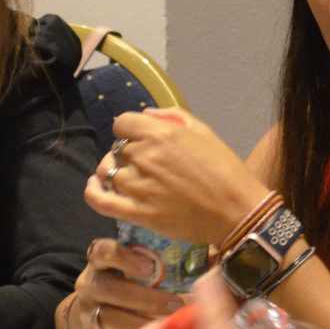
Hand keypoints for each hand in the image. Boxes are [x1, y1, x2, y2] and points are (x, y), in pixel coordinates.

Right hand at [60, 239, 186, 328]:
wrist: (102, 323)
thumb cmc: (133, 289)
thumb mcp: (143, 273)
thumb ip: (165, 268)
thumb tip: (211, 269)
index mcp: (102, 262)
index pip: (102, 251)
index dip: (123, 257)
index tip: (151, 267)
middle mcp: (90, 285)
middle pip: (104, 287)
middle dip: (141, 297)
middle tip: (174, 305)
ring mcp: (88, 313)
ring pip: (108, 318)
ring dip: (140, 323)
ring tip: (168, 328)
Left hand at [83, 108, 270, 245]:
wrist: (236, 211)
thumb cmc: (225, 169)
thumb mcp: (204, 131)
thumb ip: (171, 116)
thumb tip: (144, 114)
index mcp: (161, 134)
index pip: (123, 123)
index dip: (130, 130)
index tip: (140, 139)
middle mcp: (145, 157)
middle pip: (117, 148)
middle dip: (128, 152)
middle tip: (146, 163)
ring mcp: (139, 186)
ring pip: (108, 171)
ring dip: (115, 170)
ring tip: (128, 176)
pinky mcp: (138, 213)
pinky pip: (100, 200)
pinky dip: (93, 191)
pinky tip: (96, 185)